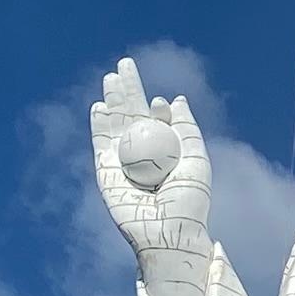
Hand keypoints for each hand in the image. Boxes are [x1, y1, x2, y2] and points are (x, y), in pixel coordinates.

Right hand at [90, 55, 214, 268]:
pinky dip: (99, 125)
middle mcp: (142, 154)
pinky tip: (99, 106)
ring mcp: (122, 162)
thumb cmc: (189, 201)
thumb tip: (175, 99)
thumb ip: (187, 128)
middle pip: (131, 114)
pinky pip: (101, 145)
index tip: (160, 103)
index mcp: (165, 150)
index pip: (156, 119)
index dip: (155, 106)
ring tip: (110, 77)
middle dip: (128, 89)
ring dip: (112, 99)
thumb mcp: (195, 158)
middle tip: (124, 63)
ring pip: (114, 124)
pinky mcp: (106, 174)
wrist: (169, 232)